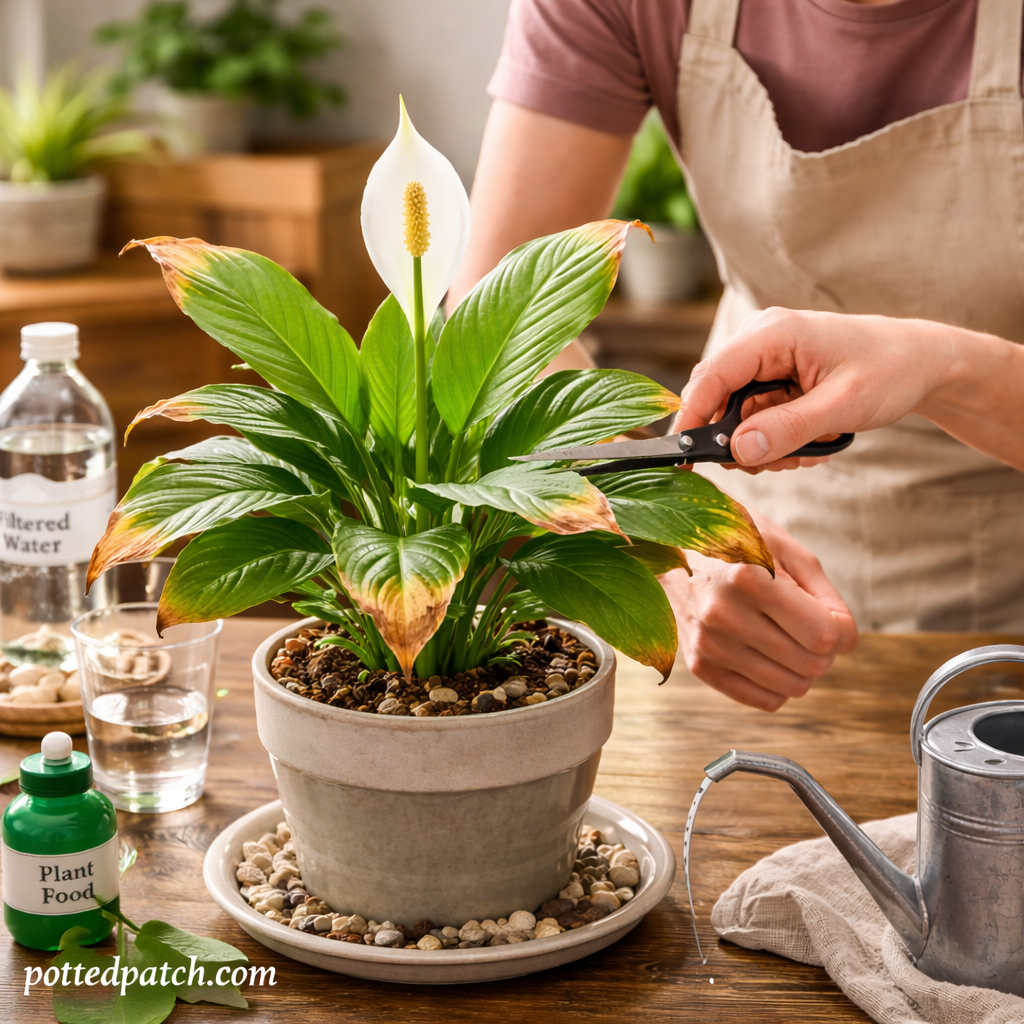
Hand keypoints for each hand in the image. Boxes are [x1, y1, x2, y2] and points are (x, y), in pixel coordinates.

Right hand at [663, 512, 857, 710]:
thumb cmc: (738, 544)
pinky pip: (765, 700)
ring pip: (792, 687)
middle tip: (808, 625)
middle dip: (824, 649)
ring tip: (788, 638)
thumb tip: (845, 643)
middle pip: (812, 665)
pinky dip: (779, 684)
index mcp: (748, 579)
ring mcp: (708, 644)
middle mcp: (723, 615)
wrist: (672, 547)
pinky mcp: (700, 665)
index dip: (842, 629)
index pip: (824, 635)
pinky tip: (769, 655)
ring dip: (802, 667)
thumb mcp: (786, 549)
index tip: (832, 615)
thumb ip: (825, 595)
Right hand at [675, 307, 946, 469]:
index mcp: (772, 333)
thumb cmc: (890, 372)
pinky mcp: (771, 373)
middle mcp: (759, 338)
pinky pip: (752, 413)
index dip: (691, 419)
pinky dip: (772, 435)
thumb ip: (788, 429)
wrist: (921, 361)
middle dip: (737, 439)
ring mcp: (764, 355)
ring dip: (761, 442)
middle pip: (716, 398)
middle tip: (775, 463)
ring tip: (804, 451)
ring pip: (733, 412)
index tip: (683, 461)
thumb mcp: (843, 406)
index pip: (710, 377)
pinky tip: (805, 440)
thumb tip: (738, 451)